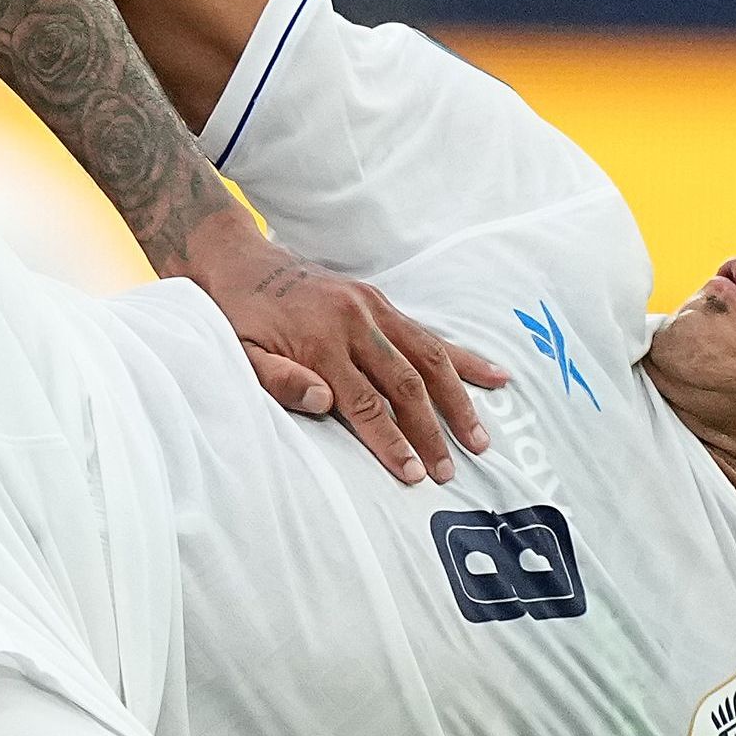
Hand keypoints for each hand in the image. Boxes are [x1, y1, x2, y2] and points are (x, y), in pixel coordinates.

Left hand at [188, 208, 503, 483]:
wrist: (242, 262)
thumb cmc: (238, 319)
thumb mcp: (239, 352)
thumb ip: (277, 378)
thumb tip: (321, 402)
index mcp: (320, 340)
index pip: (364, 402)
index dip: (390, 440)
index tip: (411, 473)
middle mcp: (355, 321)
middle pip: (403, 385)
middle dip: (429, 432)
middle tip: (447, 471)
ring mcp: (373, 308)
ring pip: (427, 358)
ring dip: (457, 401)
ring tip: (479, 440)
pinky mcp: (381, 301)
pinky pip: (428, 333)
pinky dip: (464, 357)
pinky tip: (497, 376)